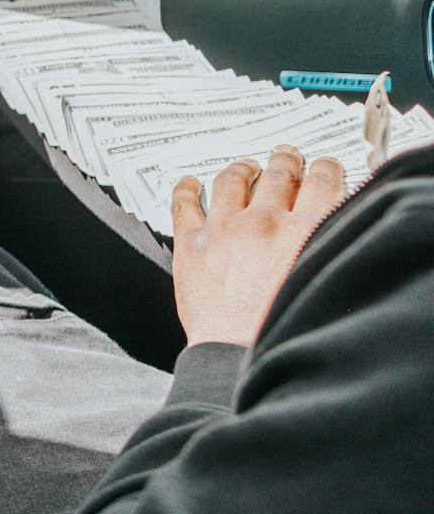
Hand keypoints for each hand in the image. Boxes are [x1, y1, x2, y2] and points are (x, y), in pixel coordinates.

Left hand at [171, 145, 343, 345]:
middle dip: (284, 161)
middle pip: (277, 174)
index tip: (321, 167)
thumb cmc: (282, 329)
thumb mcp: (323, 279)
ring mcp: (223, 230)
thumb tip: (330, 225)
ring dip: (240, 169)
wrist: (238, 356)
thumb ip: (326, 245)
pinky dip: (186, 189)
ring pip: (231, 180)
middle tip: (285, 158)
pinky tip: (189, 183)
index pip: (320, 181)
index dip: (323, 168)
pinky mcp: (190, 245)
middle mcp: (263, 223)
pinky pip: (184, 204)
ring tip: (243, 167)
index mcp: (304, 232)